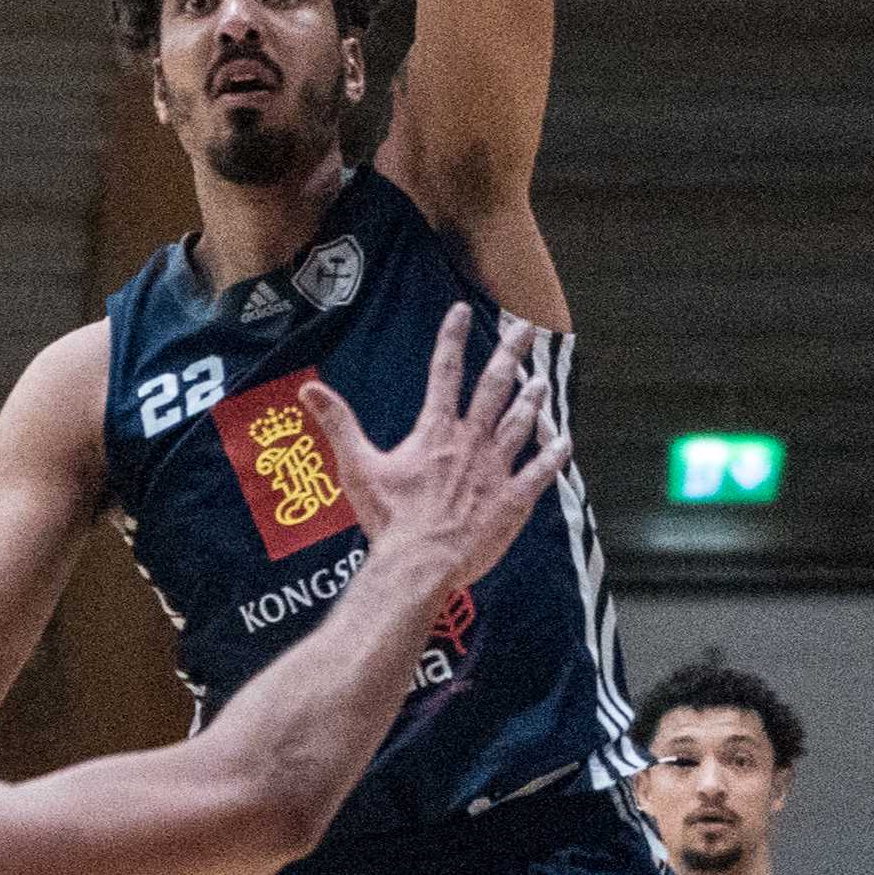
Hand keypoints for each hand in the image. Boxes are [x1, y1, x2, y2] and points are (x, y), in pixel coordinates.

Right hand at [313, 304, 562, 590]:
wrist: (420, 563)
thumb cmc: (388, 518)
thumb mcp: (358, 467)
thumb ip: (338, 424)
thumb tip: (308, 390)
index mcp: (436, 432)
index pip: (444, 373)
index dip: (452, 339)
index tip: (462, 311)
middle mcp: (471, 442)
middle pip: (495, 388)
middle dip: (510, 354)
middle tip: (524, 328)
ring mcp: (496, 470)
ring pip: (520, 425)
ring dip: (532, 400)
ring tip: (542, 380)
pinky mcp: (512, 500)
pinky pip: (539, 473)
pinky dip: (553, 456)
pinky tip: (565, 442)